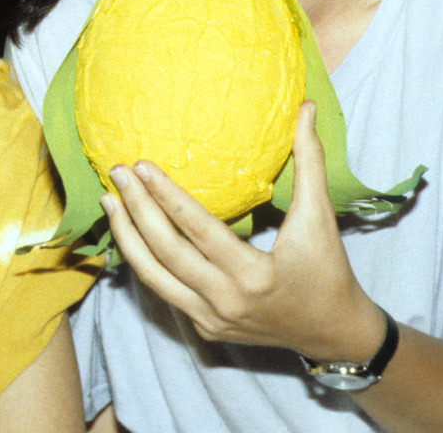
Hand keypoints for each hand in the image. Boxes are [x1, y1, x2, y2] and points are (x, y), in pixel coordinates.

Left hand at [99, 101, 385, 362]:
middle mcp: (225, 302)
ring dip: (126, 237)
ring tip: (109, 201)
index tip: (141, 165)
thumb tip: (307, 107)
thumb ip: (310, 161)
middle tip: (115, 173)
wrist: (333, 334)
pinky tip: (129, 232)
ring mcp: (210, 319)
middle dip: (135, 210)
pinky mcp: (204, 328)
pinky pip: (164, 291)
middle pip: (165, 252)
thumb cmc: (327, 270)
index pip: (197, 229)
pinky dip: (143, 261)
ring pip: (153, 277)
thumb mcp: (320, 217)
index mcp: (253, 274)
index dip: (165, 196)